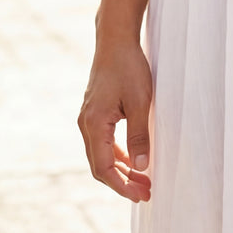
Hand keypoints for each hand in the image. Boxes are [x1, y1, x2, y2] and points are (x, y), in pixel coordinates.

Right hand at [78, 38, 153, 202]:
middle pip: (100, 165)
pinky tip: (133, 159)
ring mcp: (88, 118)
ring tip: (142, 180)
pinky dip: (117, 154)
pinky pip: (103, 142)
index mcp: (94, 124)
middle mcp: (86, 124)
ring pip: (101, 154)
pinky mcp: (95, 112)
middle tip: (146, 191)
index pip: (104, 168)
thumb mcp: (140, 101)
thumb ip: (139, 135)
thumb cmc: (128, 66)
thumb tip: (141, 166)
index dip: (122, 186)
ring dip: (121, 169)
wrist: (116, 39)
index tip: (141, 194)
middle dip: (122, 182)